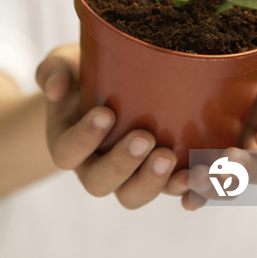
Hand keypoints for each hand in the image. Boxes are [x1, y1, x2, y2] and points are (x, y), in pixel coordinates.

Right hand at [36, 44, 180, 208]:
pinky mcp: (157, 174)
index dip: (84, 138)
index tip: (105, 113)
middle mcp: (94, 166)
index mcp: (68, 142)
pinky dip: (187, 188)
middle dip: (124, 163)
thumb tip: (56, 88)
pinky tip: (202, 175)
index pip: (68, 152)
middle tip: (144, 138)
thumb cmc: (84, 72)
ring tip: (171, 158)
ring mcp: (127, 174)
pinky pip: (170, 191)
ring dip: (154, 182)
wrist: (110, 84)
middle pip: (101, 182)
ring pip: (134, 194)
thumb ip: (55, 70)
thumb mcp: (64, 63)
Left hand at [164, 42, 256, 209]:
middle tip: (229, 158)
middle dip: (245, 169)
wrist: (228, 77)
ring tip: (198, 179)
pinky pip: (204, 188)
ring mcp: (233, 161)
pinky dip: (195, 196)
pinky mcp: (206, 166)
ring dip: (216, 187)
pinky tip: (184, 198)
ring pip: (231, 185)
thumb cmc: (253, 64)